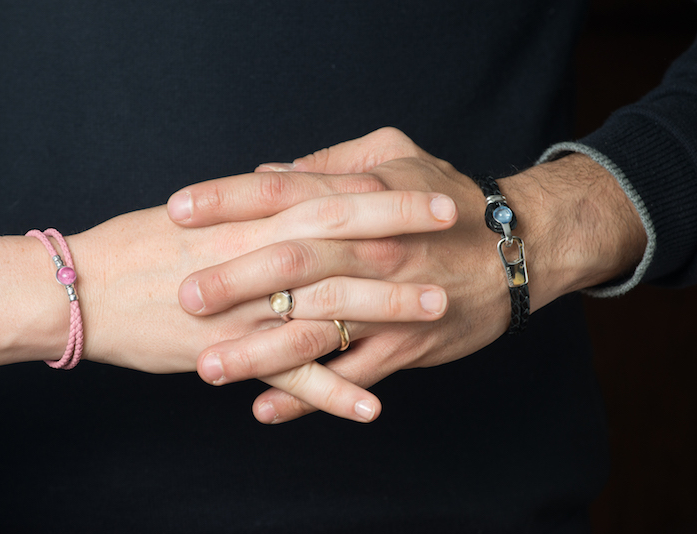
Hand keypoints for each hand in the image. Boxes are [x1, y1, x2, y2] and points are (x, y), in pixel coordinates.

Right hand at [0, 194, 451, 425]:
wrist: (82, 289)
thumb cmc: (138, 247)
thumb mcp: (198, 213)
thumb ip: (249, 203)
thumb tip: (287, 184)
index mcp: (246, 216)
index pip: (326, 194)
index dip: (382, 189)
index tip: (429, 185)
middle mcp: (253, 255)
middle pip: (339, 238)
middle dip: (400, 231)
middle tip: (452, 228)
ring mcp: (246, 307)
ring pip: (326, 305)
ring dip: (385, 308)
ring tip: (437, 310)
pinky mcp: (230, 353)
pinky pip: (290, 376)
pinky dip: (332, 392)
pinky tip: (373, 406)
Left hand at [168, 127, 646, 422]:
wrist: (518, 249)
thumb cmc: (450, 198)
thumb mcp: (396, 155)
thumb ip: (330, 161)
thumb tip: (271, 170)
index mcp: (362, 198)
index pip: (283, 192)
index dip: (227, 199)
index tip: (178, 210)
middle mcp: (370, 250)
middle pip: (292, 262)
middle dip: (234, 280)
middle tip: (182, 296)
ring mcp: (387, 302)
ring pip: (315, 330)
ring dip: (260, 351)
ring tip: (209, 367)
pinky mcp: (404, 345)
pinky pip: (348, 376)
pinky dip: (308, 398)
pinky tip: (264, 411)